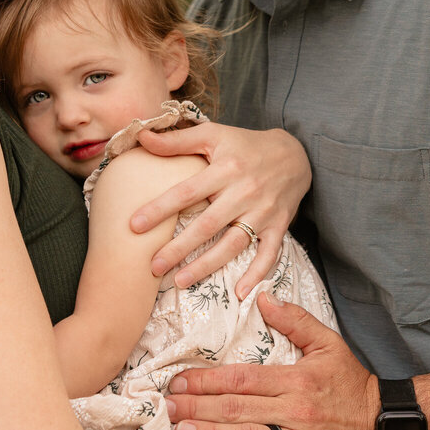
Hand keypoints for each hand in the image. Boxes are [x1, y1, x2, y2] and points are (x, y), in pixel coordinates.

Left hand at [131, 123, 310, 295]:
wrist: (294, 154)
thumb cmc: (245, 145)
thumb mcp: (213, 135)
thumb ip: (177, 140)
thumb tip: (141, 136)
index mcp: (225, 169)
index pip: (186, 192)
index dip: (160, 209)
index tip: (134, 225)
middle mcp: (244, 192)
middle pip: (207, 225)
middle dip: (178, 248)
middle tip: (152, 266)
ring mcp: (262, 212)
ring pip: (232, 244)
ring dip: (206, 266)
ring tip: (180, 281)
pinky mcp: (278, 226)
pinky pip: (268, 254)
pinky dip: (256, 274)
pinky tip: (239, 293)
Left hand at [166, 295, 381, 429]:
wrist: (390, 429)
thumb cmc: (353, 386)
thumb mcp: (329, 345)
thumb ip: (296, 321)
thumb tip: (263, 298)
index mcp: (297, 379)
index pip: (241, 378)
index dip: (206, 380)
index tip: (179, 382)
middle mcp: (297, 411)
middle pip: (237, 408)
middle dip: (197, 408)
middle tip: (168, 409)